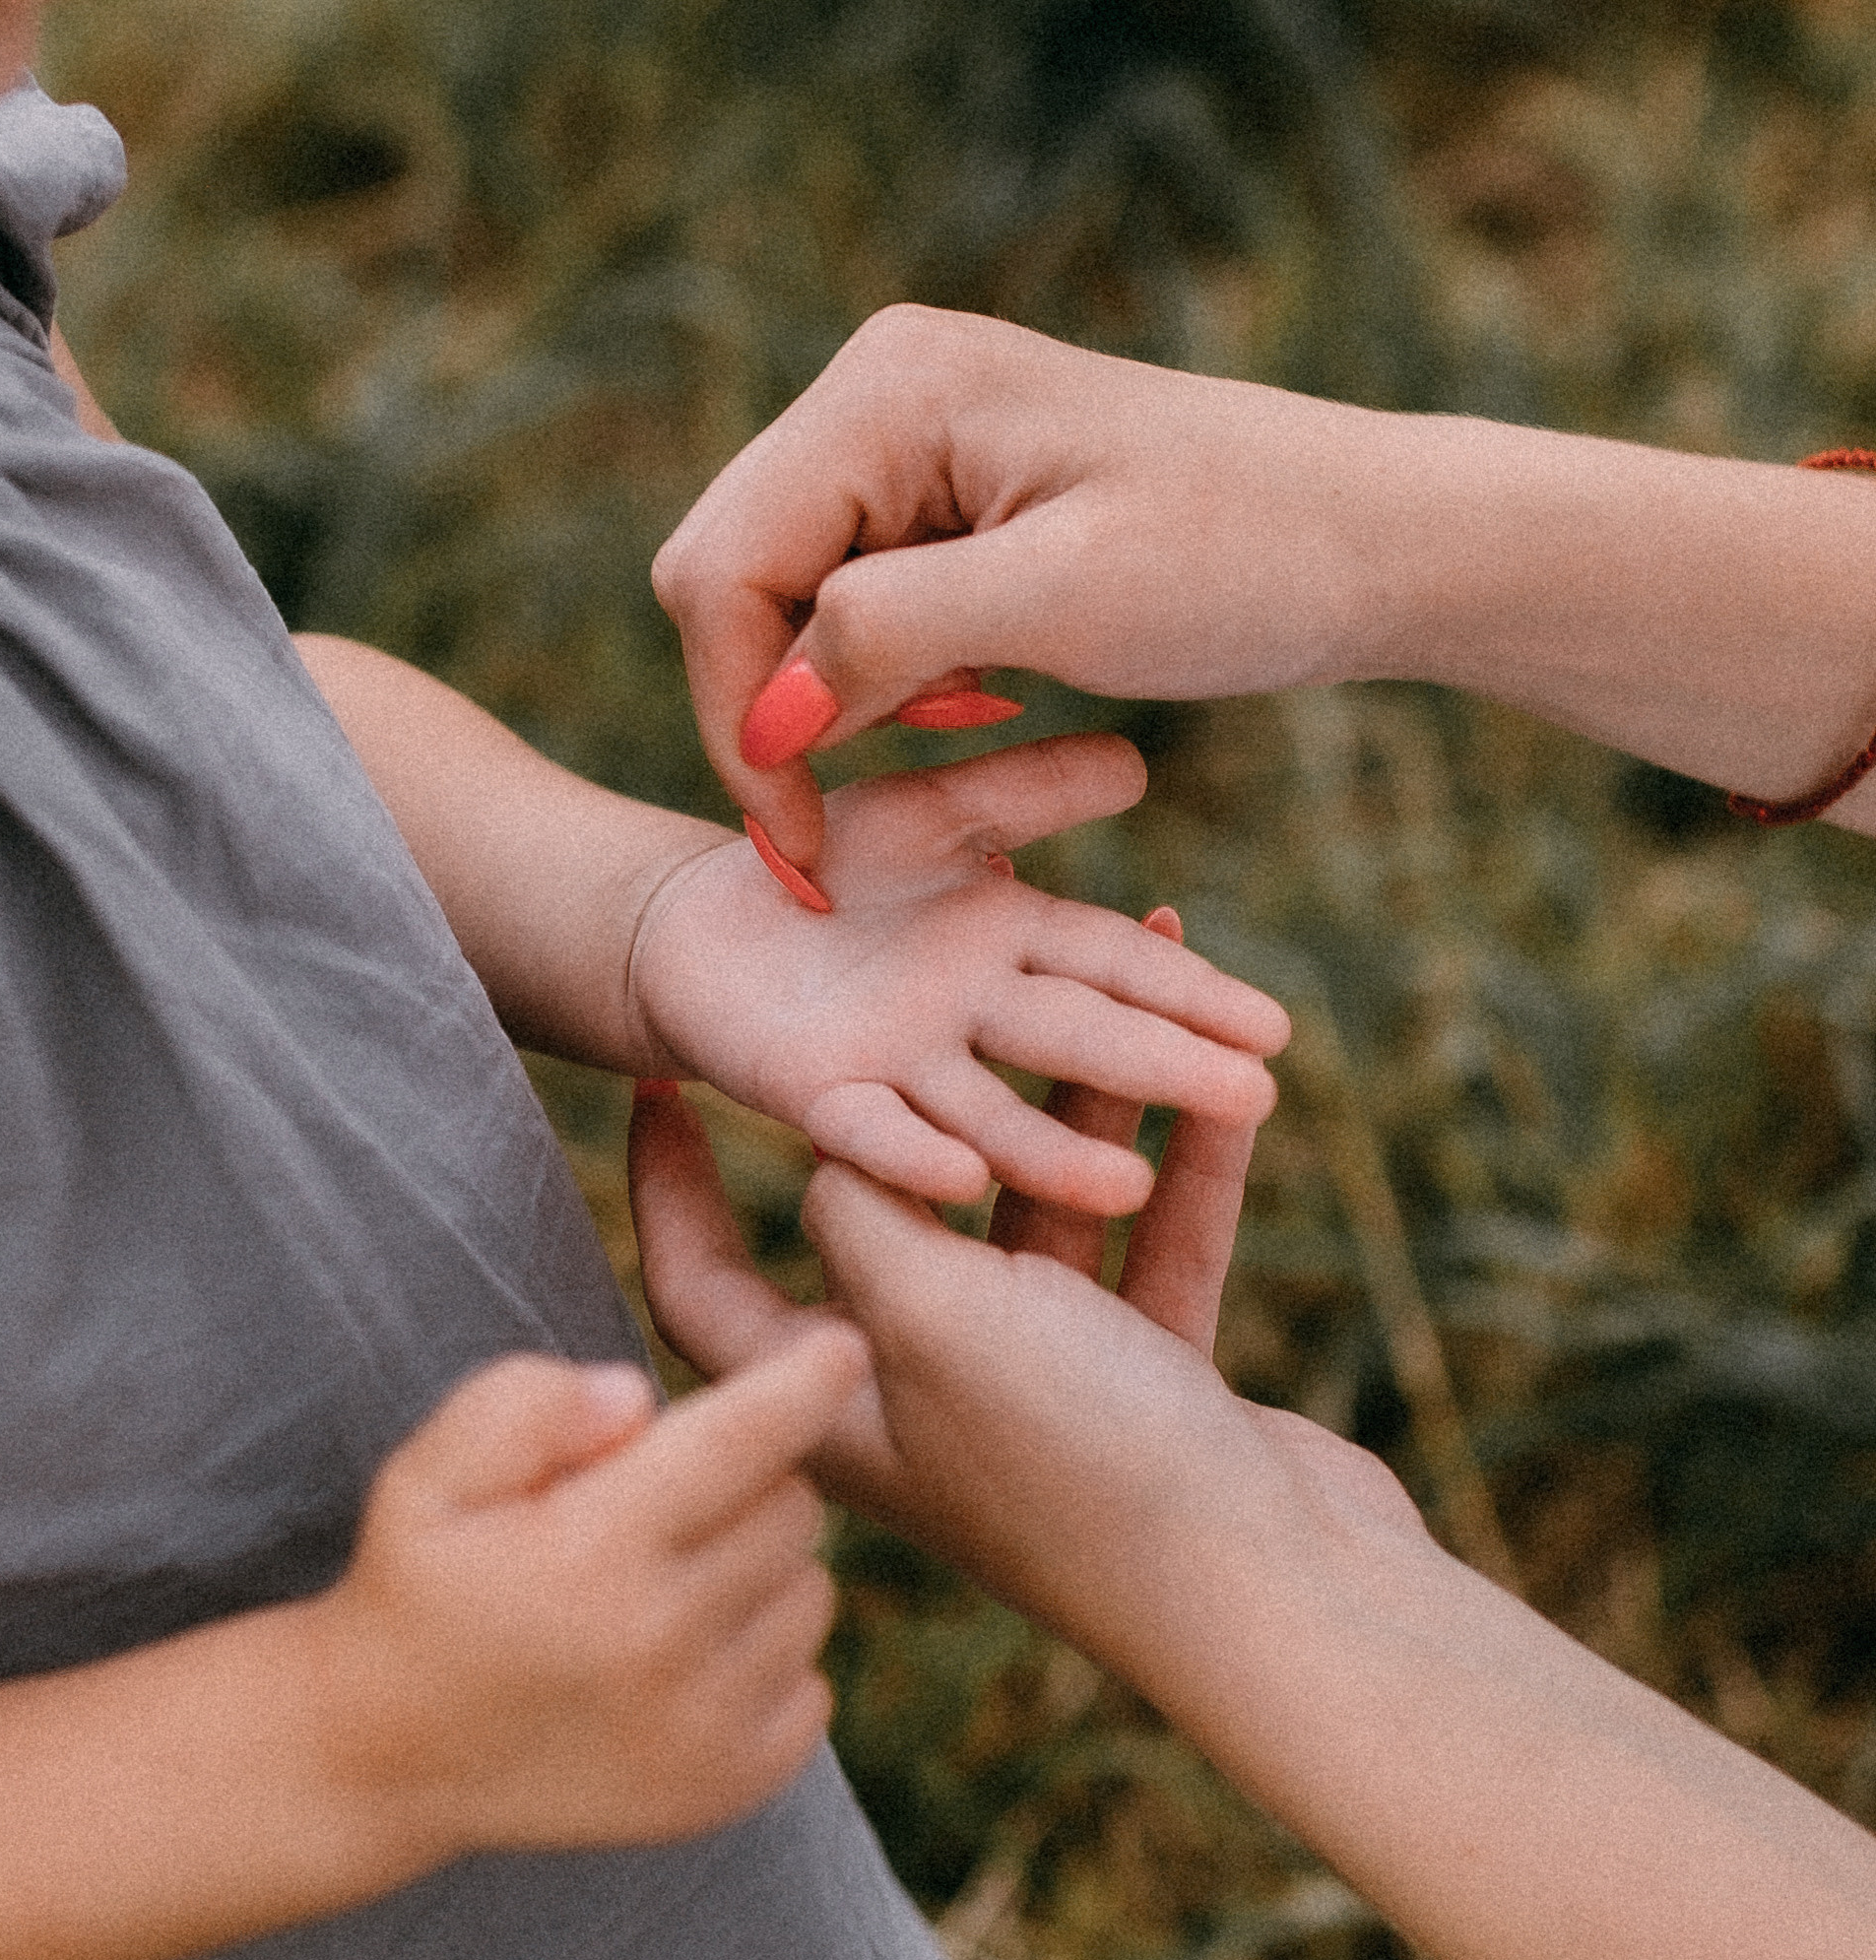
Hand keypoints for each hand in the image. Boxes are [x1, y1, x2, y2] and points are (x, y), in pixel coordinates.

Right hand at [330, 1326, 870, 1857]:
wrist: (391, 1761)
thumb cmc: (418, 1591)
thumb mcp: (425, 1477)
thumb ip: (522, 1406)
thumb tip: (637, 1395)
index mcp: (593, 1552)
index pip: (742, 1442)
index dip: (803, 1383)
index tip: (845, 1346)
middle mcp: (661, 1644)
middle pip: (791, 1511)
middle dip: (749, 1484)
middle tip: (666, 1505)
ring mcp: (702, 1727)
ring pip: (811, 1595)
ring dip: (762, 1574)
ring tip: (669, 1588)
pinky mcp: (727, 1786)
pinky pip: (812, 1686)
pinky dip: (769, 1663)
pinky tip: (688, 1662)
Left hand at [630, 742, 1287, 1212]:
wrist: (693, 927)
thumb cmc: (821, 867)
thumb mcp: (930, 809)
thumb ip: (1022, 791)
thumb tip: (1137, 765)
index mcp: (1009, 944)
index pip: (1115, 966)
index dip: (1191, 995)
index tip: (1275, 1030)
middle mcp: (969, 1017)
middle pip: (1077, 1042)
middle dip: (1164, 1070)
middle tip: (1259, 1100)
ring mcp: (900, 1064)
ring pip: (991, 1109)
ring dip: (1057, 1151)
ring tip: (1127, 1186)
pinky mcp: (821, 1095)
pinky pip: (870, 1131)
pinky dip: (912, 1155)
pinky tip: (962, 1177)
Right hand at [652, 307, 1380, 871]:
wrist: (1368, 534)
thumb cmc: (1243, 558)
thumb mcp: (1064, 603)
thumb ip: (893, 641)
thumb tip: (765, 721)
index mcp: (889, 388)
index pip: (723, 569)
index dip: (741, 717)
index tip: (808, 845)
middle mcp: (874, 389)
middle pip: (726, 577)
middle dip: (770, 710)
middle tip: (856, 818)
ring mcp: (902, 434)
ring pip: (775, 598)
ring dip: (830, 697)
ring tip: (962, 727)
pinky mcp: (937, 487)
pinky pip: (843, 597)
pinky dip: (879, 675)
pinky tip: (975, 696)